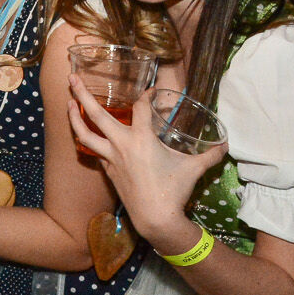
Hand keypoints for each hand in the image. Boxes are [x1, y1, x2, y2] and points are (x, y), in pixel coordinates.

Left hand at [67, 76, 227, 249]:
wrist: (155, 218)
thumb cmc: (174, 191)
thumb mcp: (194, 169)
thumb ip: (210, 155)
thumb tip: (226, 145)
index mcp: (142, 139)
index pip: (140, 106)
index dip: (147, 95)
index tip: (152, 91)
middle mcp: (121, 145)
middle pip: (96, 114)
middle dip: (82, 94)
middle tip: (71, 76)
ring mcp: (111, 159)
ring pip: (85, 134)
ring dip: (74, 117)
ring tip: (67, 102)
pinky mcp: (107, 171)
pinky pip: (94, 152)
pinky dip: (88, 140)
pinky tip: (86, 134)